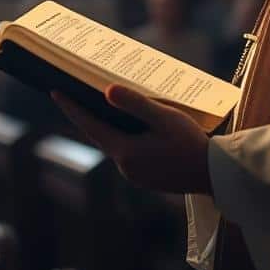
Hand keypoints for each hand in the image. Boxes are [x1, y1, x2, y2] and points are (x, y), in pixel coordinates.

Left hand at [51, 84, 212, 195]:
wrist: (214, 175)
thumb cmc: (190, 144)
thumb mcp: (164, 117)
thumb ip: (135, 104)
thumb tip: (107, 91)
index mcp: (125, 152)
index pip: (89, 125)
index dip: (71, 107)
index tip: (55, 91)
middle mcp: (125, 166)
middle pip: (99, 134)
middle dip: (86, 114)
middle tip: (74, 93)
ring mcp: (135, 174)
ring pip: (114, 144)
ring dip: (107, 126)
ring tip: (101, 104)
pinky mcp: (146, 177)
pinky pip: (127, 153)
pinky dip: (122, 137)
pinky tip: (129, 125)